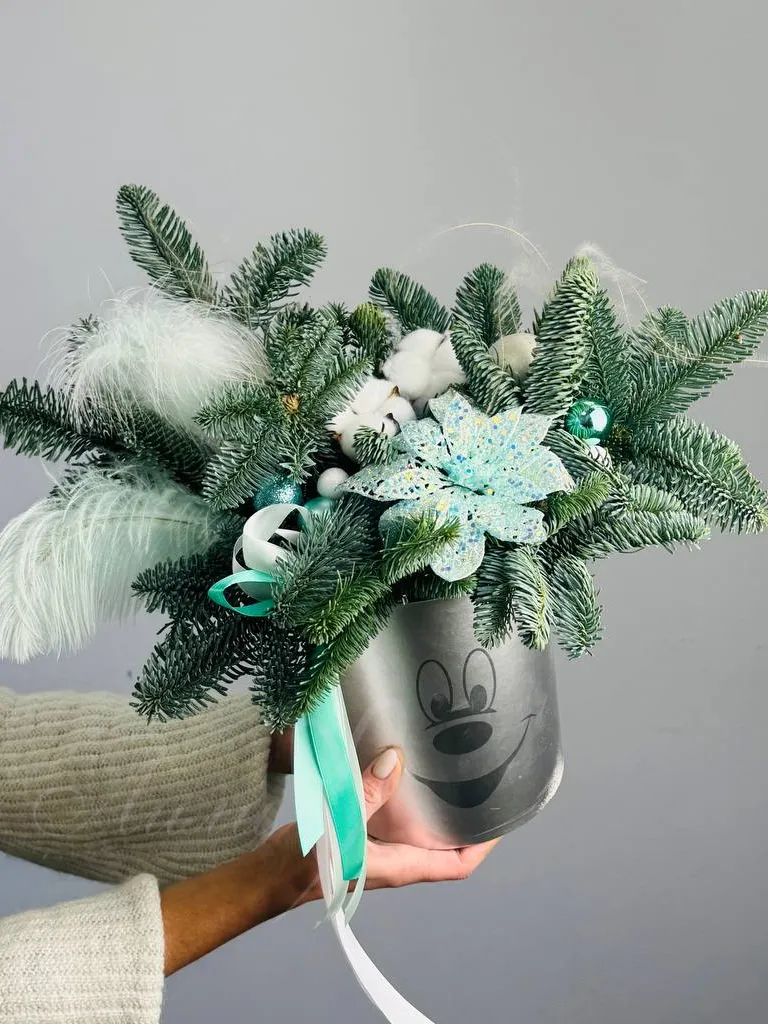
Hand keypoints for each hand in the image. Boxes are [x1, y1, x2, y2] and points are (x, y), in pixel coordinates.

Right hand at [269, 746, 499, 905]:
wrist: (268, 877)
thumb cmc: (305, 865)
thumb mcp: (339, 825)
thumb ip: (366, 793)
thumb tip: (395, 758)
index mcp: (402, 866)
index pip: (458, 864)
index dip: (484, 844)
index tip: (502, 814)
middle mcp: (397, 859)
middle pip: (444, 844)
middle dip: (463, 817)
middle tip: (477, 778)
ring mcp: (379, 849)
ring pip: (419, 829)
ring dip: (434, 805)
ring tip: (448, 767)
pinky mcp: (362, 835)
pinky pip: (395, 816)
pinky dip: (404, 795)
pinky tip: (398, 767)